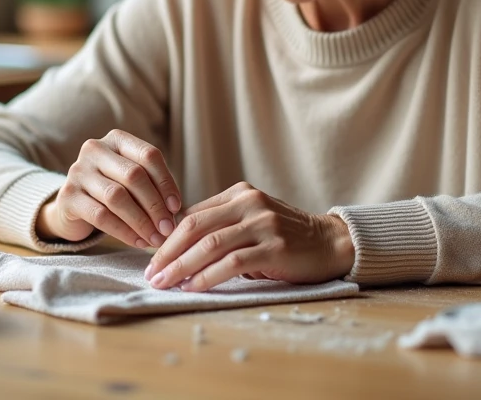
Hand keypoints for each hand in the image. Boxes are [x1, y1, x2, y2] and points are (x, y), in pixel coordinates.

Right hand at [36, 129, 181, 247]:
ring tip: (155, 239)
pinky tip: (137, 242)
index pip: (148, 155)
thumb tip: (175, 213)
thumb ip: (153, 188)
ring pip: (117, 196)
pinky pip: (100, 215)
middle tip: (168, 229)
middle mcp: (95, 149)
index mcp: (117, 139)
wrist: (74, 206)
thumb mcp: (132, 181)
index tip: (176, 207)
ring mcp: (78, 171)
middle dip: (155, 205)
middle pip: (134, 175)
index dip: (166, 182)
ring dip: (141, 221)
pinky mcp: (67, 196)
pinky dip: (123, 231)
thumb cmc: (113, 191)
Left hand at [144, 182, 355, 291]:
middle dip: (168, 253)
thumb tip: (176, 245)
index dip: (167, 238)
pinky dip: (207, 276)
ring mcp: (263, 223)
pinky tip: (193, 286)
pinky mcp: (275, 247)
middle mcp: (250, 203)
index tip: (151, 258)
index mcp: (240, 193)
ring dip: (181, 266)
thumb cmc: (285, 237)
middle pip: (195, 226)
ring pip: (210, 244)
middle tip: (151, 273)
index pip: (192, 214)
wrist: (330, 243)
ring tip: (164, 283)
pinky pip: (232, 262)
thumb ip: (221, 225)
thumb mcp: (252, 221)